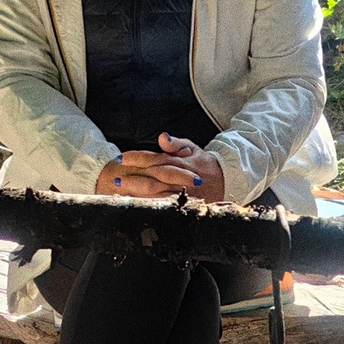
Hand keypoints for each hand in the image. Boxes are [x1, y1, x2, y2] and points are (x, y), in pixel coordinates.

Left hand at [94, 136, 219, 199]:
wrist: (228, 180)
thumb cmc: (204, 163)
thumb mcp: (193, 148)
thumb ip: (176, 143)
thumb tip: (162, 137)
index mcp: (181, 162)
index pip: (156, 159)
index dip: (137, 158)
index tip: (120, 158)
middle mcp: (181, 178)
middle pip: (154, 178)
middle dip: (133, 179)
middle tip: (115, 179)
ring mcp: (184, 193)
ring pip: (158, 194)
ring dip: (138, 194)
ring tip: (121, 194)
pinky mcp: (186, 205)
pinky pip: (166, 206)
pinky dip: (150, 206)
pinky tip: (136, 206)